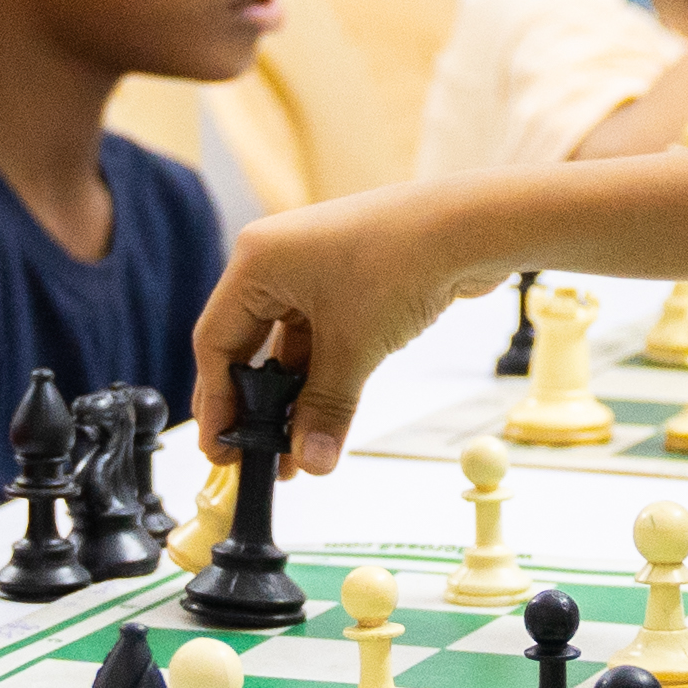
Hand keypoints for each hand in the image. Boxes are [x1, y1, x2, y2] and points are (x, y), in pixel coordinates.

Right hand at [196, 193, 510, 478]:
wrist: (472, 226)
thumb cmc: (402, 260)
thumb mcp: (354, 347)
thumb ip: (325, 408)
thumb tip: (310, 461)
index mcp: (257, 262)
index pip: (215, 342)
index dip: (216, 403)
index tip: (224, 450)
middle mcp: (278, 262)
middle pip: (247, 346)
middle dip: (254, 407)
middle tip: (253, 457)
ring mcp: (314, 271)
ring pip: (288, 349)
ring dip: (292, 400)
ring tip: (295, 453)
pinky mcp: (348, 283)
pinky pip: (321, 340)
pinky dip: (321, 379)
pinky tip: (324, 420)